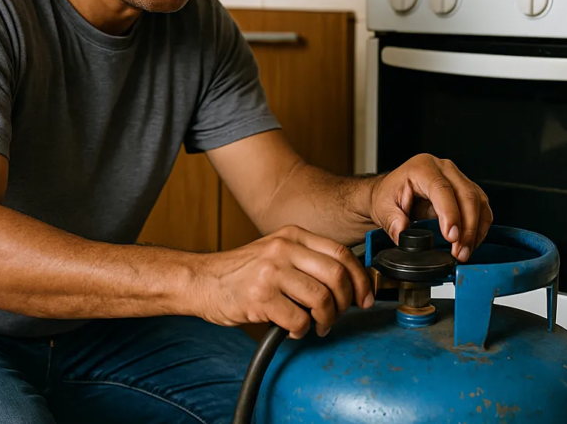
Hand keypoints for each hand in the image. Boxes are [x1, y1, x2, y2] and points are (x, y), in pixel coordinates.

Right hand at [195, 226, 372, 338]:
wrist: (202, 281)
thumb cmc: (241, 273)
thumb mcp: (277, 253)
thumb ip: (308, 260)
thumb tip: (348, 282)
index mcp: (292, 235)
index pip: (341, 253)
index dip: (359, 279)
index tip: (364, 298)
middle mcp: (283, 249)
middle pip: (336, 276)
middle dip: (345, 303)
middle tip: (338, 316)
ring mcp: (271, 272)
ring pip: (321, 299)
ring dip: (325, 320)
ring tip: (316, 326)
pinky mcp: (260, 297)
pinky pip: (298, 320)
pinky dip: (301, 331)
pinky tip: (292, 330)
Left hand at [370, 154, 492, 262]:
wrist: (392, 192)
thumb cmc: (389, 195)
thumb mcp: (383, 208)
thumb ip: (392, 221)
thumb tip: (403, 233)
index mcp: (422, 168)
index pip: (442, 189)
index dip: (450, 213)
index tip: (452, 237)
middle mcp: (443, 168)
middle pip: (466, 195)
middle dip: (467, 228)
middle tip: (460, 252)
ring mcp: (457, 177)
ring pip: (478, 202)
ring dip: (476, 230)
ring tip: (464, 252)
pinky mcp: (467, 189)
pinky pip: (481, 207)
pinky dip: (479, 227)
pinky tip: (471, 242)